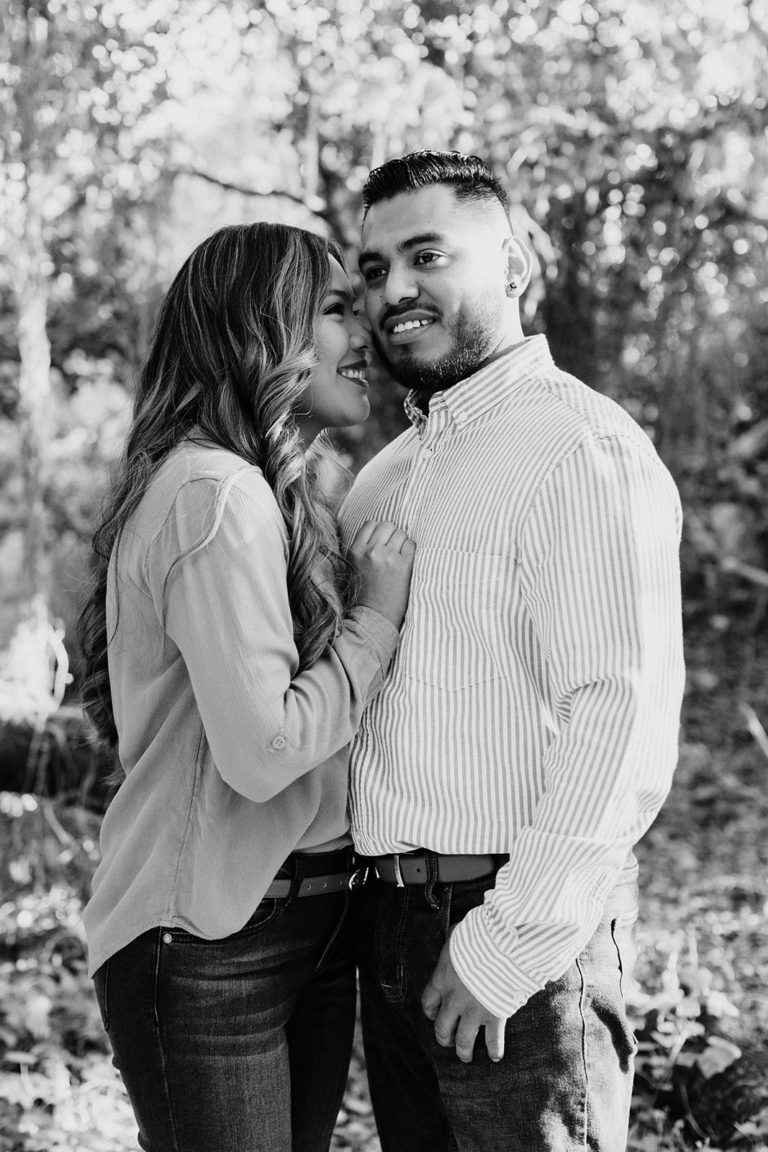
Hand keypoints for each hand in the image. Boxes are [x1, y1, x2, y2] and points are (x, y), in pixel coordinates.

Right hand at [348, 521, 415, 629]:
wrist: (373, 618)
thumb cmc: (363, 594)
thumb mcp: (353, 566)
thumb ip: (362, 548)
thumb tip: (378, 530)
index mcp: (355, 551)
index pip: (371, 524)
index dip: (379, 532)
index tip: (382, 543)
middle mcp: (371, 551)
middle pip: (388, 525)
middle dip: (392, 535)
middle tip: (392, 551)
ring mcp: (388, 558)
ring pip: (401, 534)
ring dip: (402, 544)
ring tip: (398, 560)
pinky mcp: (404, 566)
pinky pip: (411, 546)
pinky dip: (410, 552)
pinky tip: (405, 565)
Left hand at [421, 939, 506, 1063]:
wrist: (501, 945)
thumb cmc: (478, 935)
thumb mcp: (457, 934)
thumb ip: (453, 945)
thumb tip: (454, 940)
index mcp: (442, 979)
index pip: (428, 1003)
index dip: (430, 1012)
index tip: (434, 1016)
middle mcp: (454, 1000)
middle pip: (442, 1028)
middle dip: (443, 1038)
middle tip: (447, 1042)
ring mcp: (474, 1010)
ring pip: (463, 1041)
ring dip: (463, 1051)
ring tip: (465, 1057)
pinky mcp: (495, 1015)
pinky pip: (493, 1040)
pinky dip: (495, 1050)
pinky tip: (495, 1057)